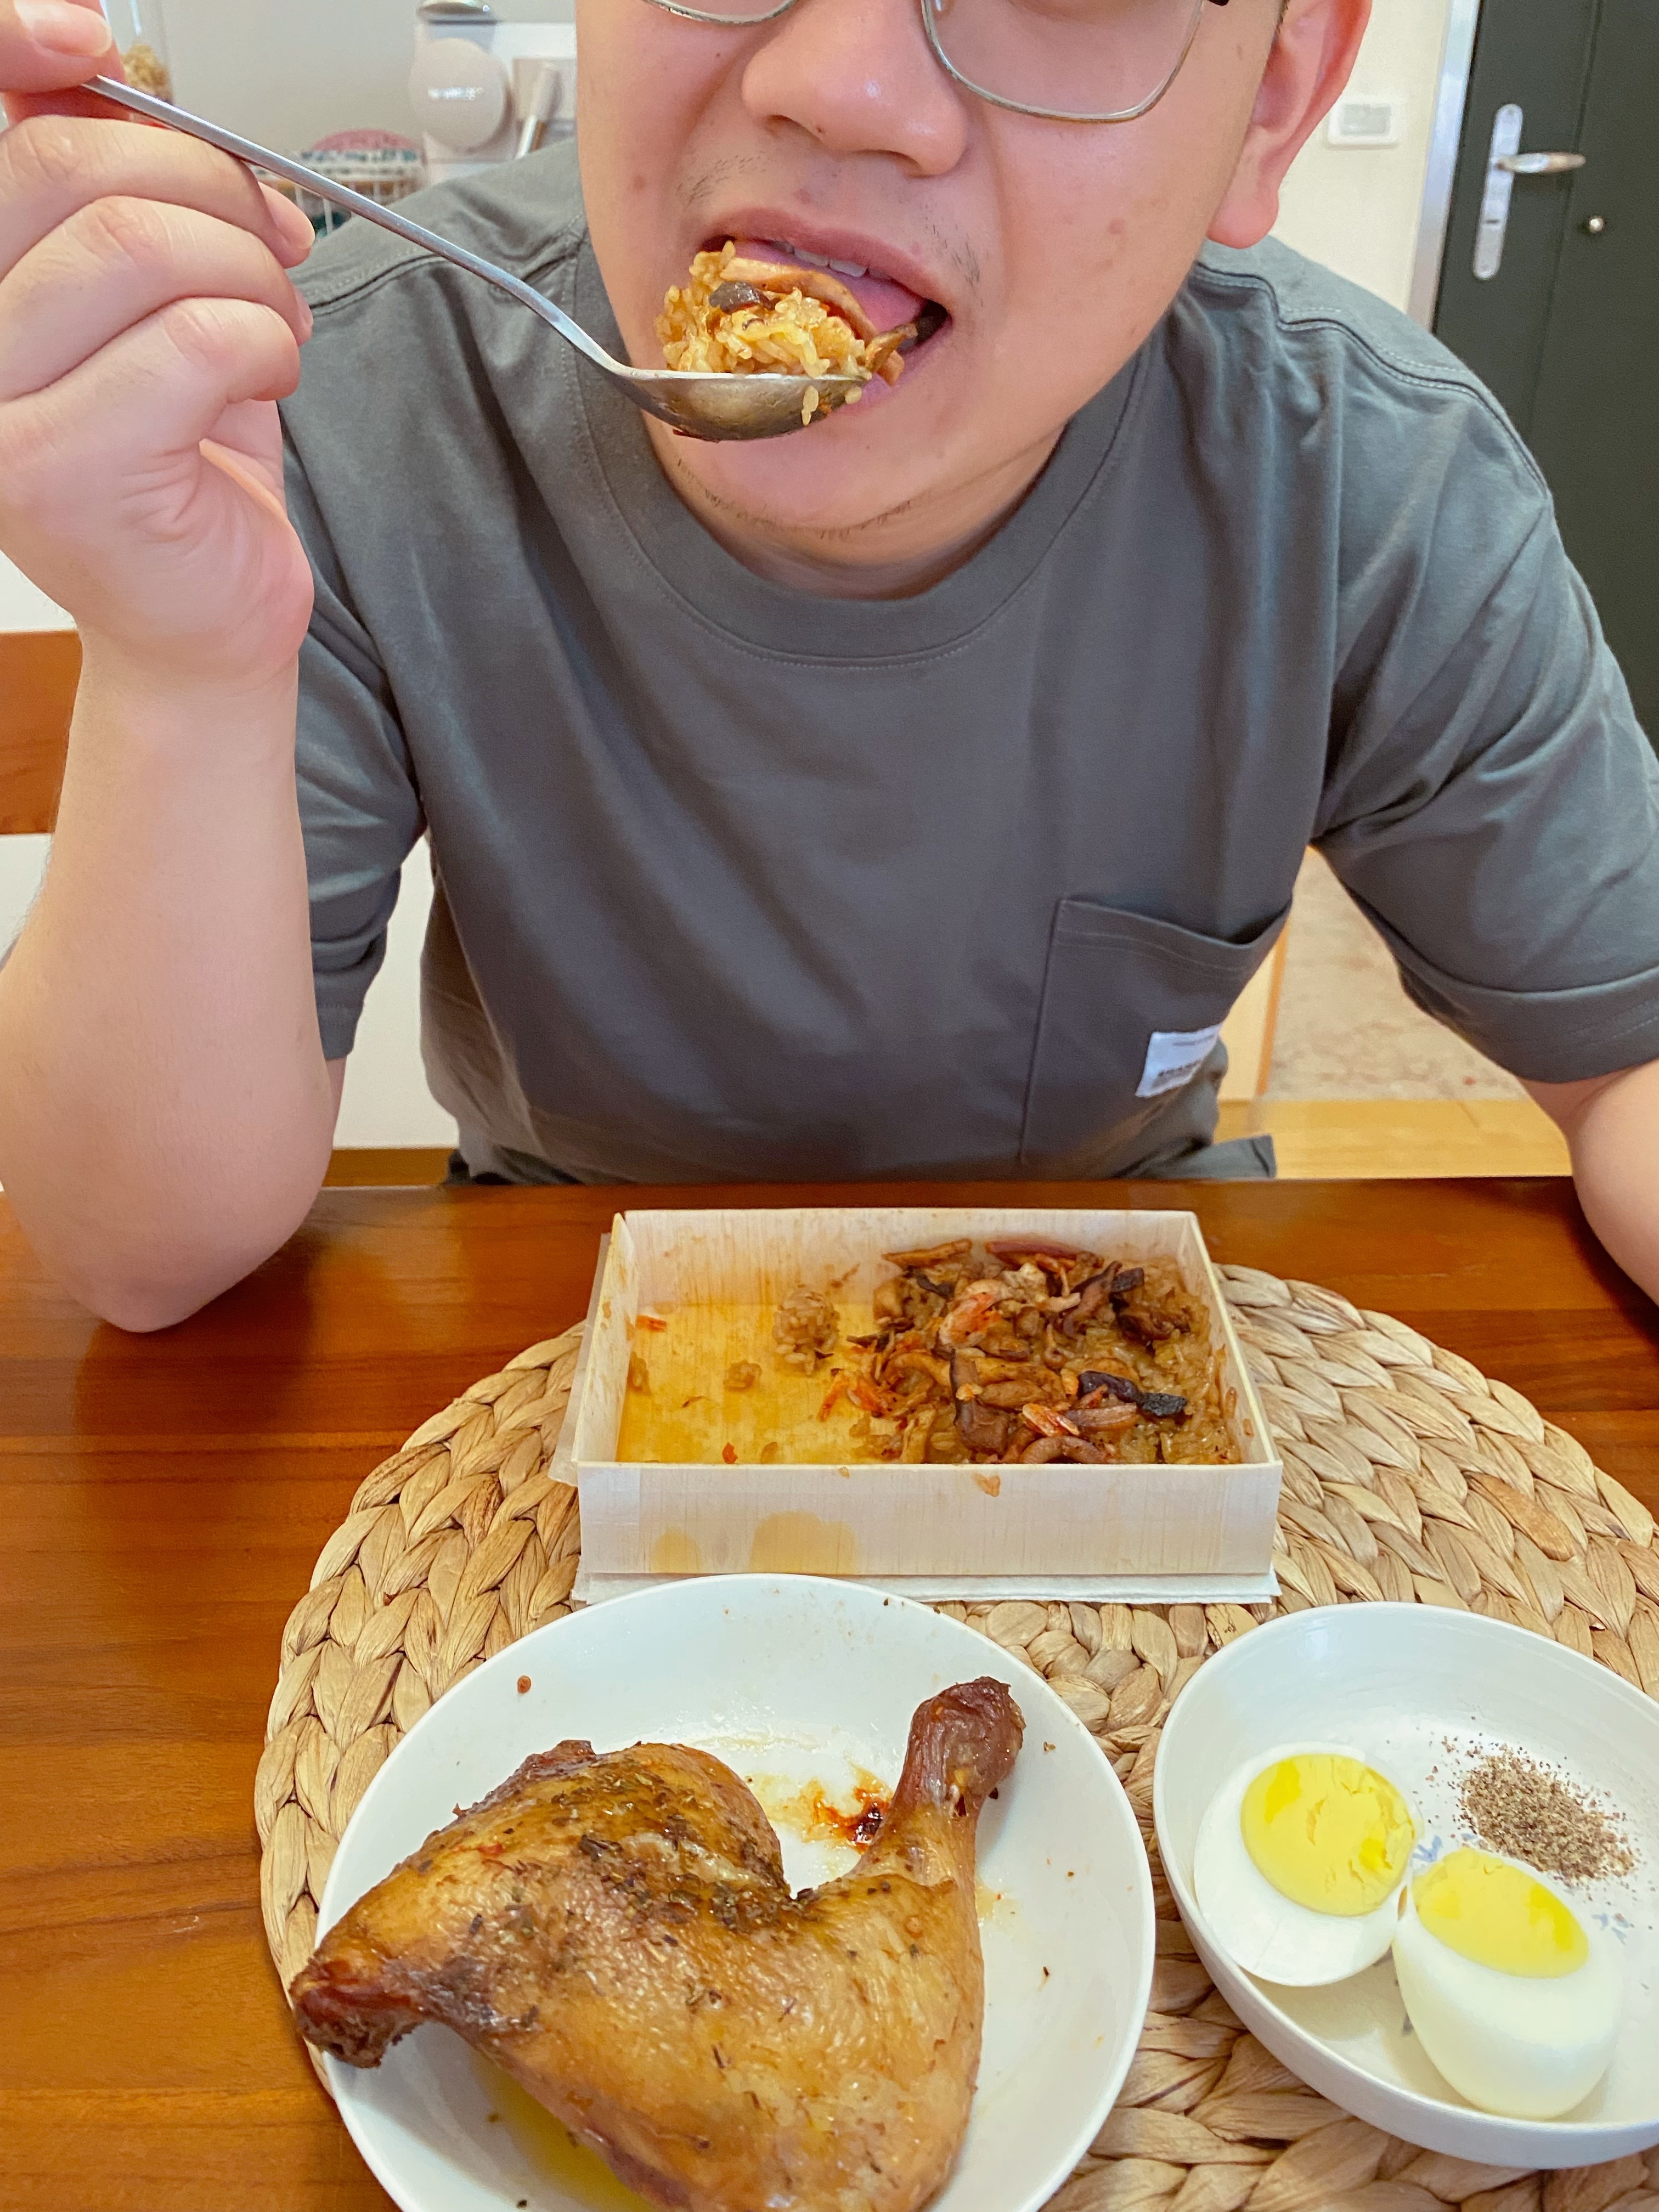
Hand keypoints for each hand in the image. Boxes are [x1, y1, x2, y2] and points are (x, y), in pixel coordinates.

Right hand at [0, 0, 317, 692]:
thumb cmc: (185, 468)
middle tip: (272, 246)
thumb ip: (113, 192)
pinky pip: (197, 338)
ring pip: (142, 248)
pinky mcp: (64, 470)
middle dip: (207, 187)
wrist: (204, 621)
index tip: (90, 39)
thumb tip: (88, 61)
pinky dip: (265, 343)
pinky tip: (266, 377)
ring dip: (249, 274)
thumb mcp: (148, 306)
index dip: (18, 46)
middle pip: (70, 169)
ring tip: (275, 331)